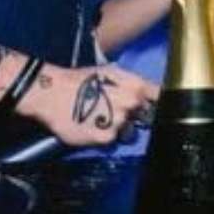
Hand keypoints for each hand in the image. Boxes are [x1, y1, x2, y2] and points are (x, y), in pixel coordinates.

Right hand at [17, 63, 158, 147]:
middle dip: (136, 116)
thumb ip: (133, 84)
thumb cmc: (82, 80)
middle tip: (117, 112)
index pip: (160, 97)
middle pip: (146, 117)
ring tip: (102, 120)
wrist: (53, 94)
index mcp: (136, 86)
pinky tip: (93, 127)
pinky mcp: (105, 138)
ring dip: (121, 128)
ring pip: (130, 131)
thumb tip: (151, 93)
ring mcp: (120, 122)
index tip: (154, 108)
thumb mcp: (112, 72)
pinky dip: (105, 137)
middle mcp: (132, 104)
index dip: (159, 103)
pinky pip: (112, 141)